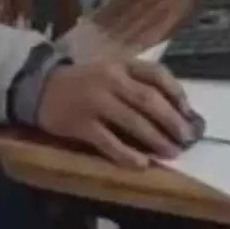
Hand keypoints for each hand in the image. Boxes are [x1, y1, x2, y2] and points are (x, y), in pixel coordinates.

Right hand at [36, 59, 194, 167]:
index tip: (189, 112)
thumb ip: (138, 82)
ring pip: (133, 121)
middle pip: (149, 99)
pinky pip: (108, 142)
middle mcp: (111, 80)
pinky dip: (127, 154)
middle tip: (186, 138)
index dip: (177, 93)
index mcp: (122, 64)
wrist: (40, 88)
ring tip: (171, 152)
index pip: (157, 73)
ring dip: (156, 139)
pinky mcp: (80, 125)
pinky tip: (142, 164)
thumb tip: (175, 109)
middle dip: (172, 120)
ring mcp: (95, 102)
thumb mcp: (112, 71)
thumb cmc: (86, 81)